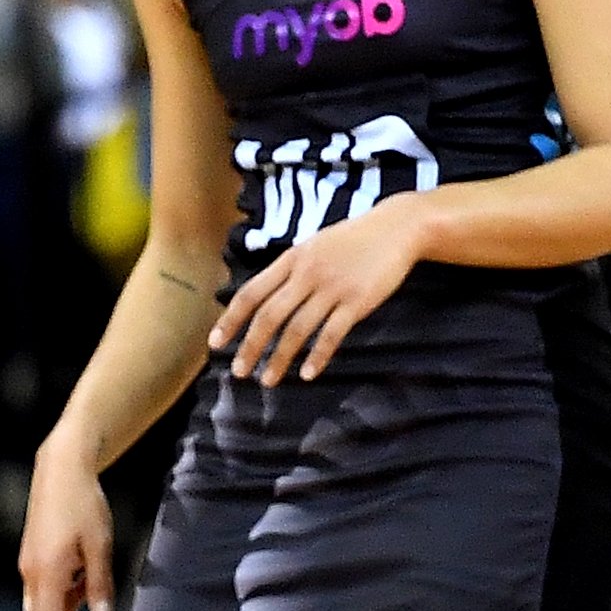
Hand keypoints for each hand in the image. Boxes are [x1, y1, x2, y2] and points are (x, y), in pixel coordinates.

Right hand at [18, 433, 118, 610]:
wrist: (61, 468)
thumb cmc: (83, 504)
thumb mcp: (99, 545)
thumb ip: (98, 584)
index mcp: (46, 571)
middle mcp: (30, 571)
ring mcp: (29, 563)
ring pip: (43, 606)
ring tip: (100, 595)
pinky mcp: (33, 555)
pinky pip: (46, 588)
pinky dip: (65, 596)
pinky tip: (85, 579)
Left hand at [209, 193, 426, 385]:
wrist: (395, 229)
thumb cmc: (351, 240)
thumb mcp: (312, 247)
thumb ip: (290, 270)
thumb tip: (266, 297)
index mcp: (290, 260)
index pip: (251, 293)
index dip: (231, 319)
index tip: (215, 343)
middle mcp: (306, 274)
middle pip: (269, 314)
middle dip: (250, 345)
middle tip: (238, 371)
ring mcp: (332, 288)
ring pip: (297, 328)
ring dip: (280, 357)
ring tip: (267, 380)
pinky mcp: (358, 301)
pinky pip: (332, 334)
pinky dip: (318, 356)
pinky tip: (307, 374)